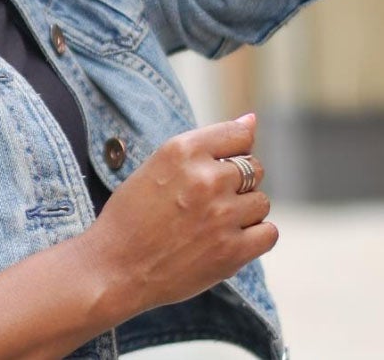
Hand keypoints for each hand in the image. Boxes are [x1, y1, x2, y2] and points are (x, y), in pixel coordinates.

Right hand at [84, 115, 276, 318]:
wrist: (116, 266)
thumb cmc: (133, 213)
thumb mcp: (159, 164)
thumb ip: (206, 144)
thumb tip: (252, 119)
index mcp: (182, 150)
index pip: (239, 134)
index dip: (235, 150)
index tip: (222, 164)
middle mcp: (205, 177)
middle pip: (254, 168)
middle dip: (238, 181)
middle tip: (208, 199)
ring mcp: (222, 214)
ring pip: (261, 201)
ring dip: (244, 210)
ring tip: (213, 221)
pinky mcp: (232, 251)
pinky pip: (269, 232)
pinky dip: (254, 236)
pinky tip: (227, 238)